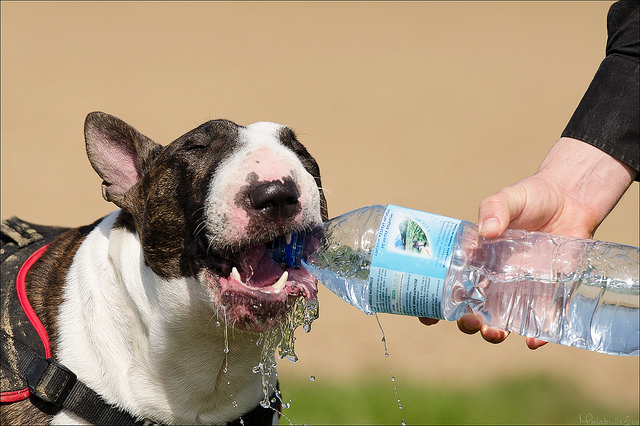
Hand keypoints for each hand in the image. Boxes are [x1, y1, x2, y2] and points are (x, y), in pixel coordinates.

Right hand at [421, 137, 636, 348]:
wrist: (571, 199)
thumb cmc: (532, 198)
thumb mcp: (508, 198)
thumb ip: (495, 210)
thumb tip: (487, 230)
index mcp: (477, 259)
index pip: (450, 284)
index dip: (434, 303)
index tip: (426, 316)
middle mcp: (494, 278)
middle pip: (472, 309)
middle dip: (465, 322)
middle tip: (467, 322)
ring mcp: (520, 288)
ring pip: (501, 320)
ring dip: (493, 332)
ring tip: (493, 332)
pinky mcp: (549, 293)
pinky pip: (540, 321)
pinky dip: (536, 335)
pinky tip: (532, 340)